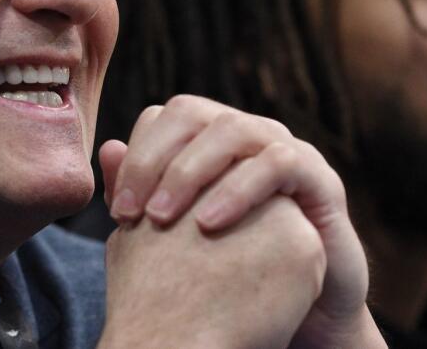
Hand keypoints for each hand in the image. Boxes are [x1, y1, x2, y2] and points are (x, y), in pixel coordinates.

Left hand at [99, 95, 383, 347]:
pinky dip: (239, 188)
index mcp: (210, 142)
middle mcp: (247, 135)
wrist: (302, 314)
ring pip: (233, 129)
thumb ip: (145, 193)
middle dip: (154, 159)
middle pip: (192, 113)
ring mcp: (285, 150)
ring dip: (191, 171)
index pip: (163, 118)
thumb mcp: (179, 237)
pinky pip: (280, 161)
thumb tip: (106, 147)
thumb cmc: (234, 272)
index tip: (116, 209)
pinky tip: (210, 223)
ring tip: (163, 218)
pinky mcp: (320, 177)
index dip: (135, 155)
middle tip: (134, 212)